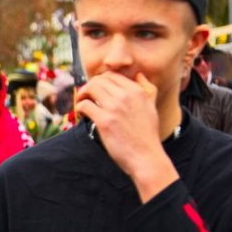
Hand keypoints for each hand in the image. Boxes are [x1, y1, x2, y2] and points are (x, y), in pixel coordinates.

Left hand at [74, 71, 174, 200]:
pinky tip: (81, 114)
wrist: (146, 157)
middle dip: (89, 86)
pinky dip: (79, 108)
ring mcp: (114, 108)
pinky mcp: (105, 121)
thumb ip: (147, 89)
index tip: (96, 90)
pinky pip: (85, 105)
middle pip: (99, 80)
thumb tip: (139, 74)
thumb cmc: (147, 135)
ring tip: (81, 103)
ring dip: (82, 94)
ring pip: (90, 88)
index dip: (101, 80)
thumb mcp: (152, 107)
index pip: (112, 75)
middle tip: (85, 96)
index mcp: (137, 91)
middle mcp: (126, 96)